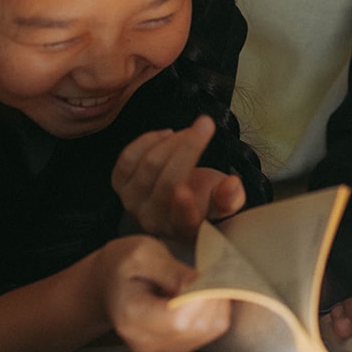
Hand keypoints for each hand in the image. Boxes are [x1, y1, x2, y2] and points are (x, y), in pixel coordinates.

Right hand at [94, 235, 230, 351]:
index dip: (200, 295)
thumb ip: (171, 269)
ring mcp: (161, 350)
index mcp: (131, 317)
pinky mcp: (176, 349)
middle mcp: (145, 342)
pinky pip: (211, 330)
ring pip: (209, 328)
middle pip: (198, 325)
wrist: (109, 284)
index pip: (179, 319)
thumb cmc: (124, 265)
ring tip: (199, 280)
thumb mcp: (142, 252)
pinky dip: (214, 309)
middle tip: (206, 270)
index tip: (201, 272)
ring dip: (215, 301)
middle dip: (211, 294)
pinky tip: (200, 293)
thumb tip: (201, 284)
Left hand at [112, 115, 247, 241]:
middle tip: (206, 123)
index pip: (182, 220)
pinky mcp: (119, 184)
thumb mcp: (224, 199)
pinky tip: (166, 135)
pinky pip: (128, 157)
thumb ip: (231, 196)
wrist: (177, 197)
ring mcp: (132, 202)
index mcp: (184, 228)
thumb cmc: (204, 198)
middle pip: (168, 182)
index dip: (182, 206)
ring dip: (173, 140)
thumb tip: (231, 185)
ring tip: (190, 130)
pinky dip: (149, 140)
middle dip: (189, 148)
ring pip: (149, 165)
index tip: (186, 190)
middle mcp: (153, 220)